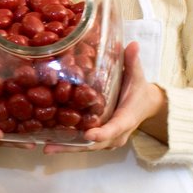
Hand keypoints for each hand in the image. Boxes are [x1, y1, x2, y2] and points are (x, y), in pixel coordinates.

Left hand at [48, 41, 164, 153]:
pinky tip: (50, 142)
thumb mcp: (137, 75)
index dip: (102, 132)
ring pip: (88, 147)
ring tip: (46, 147)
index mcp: (126, 118)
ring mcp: (109, 139)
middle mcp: (117, 134)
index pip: (115, 128)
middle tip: (51, 146)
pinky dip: (70, 144)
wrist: (146, 104)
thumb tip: (132, 44)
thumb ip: (132, 61)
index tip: (88, 134)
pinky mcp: (101, 139)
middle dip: (74, 146)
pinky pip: (85, 144)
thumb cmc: (139, 89)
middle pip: (95, 144)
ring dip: (67, 148)